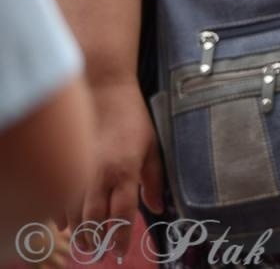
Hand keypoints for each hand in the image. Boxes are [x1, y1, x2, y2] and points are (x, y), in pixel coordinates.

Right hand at [71, 81, 162, 258]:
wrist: (106, 91)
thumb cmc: (134, 119)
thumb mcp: (154, 147)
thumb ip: (155, 180)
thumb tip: (158, 208)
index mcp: (126, 171)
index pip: (121, 214)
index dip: (120, 237)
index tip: (119, 253)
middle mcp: (100, 174)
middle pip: (93, 219)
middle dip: (95, 240)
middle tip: (100, 254)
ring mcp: (80, 169)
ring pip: (72, 212)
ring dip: (78, 232)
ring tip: (86, 244)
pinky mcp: (67, 163)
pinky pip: (58, 197)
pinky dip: (60, 215)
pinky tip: (66, 225)